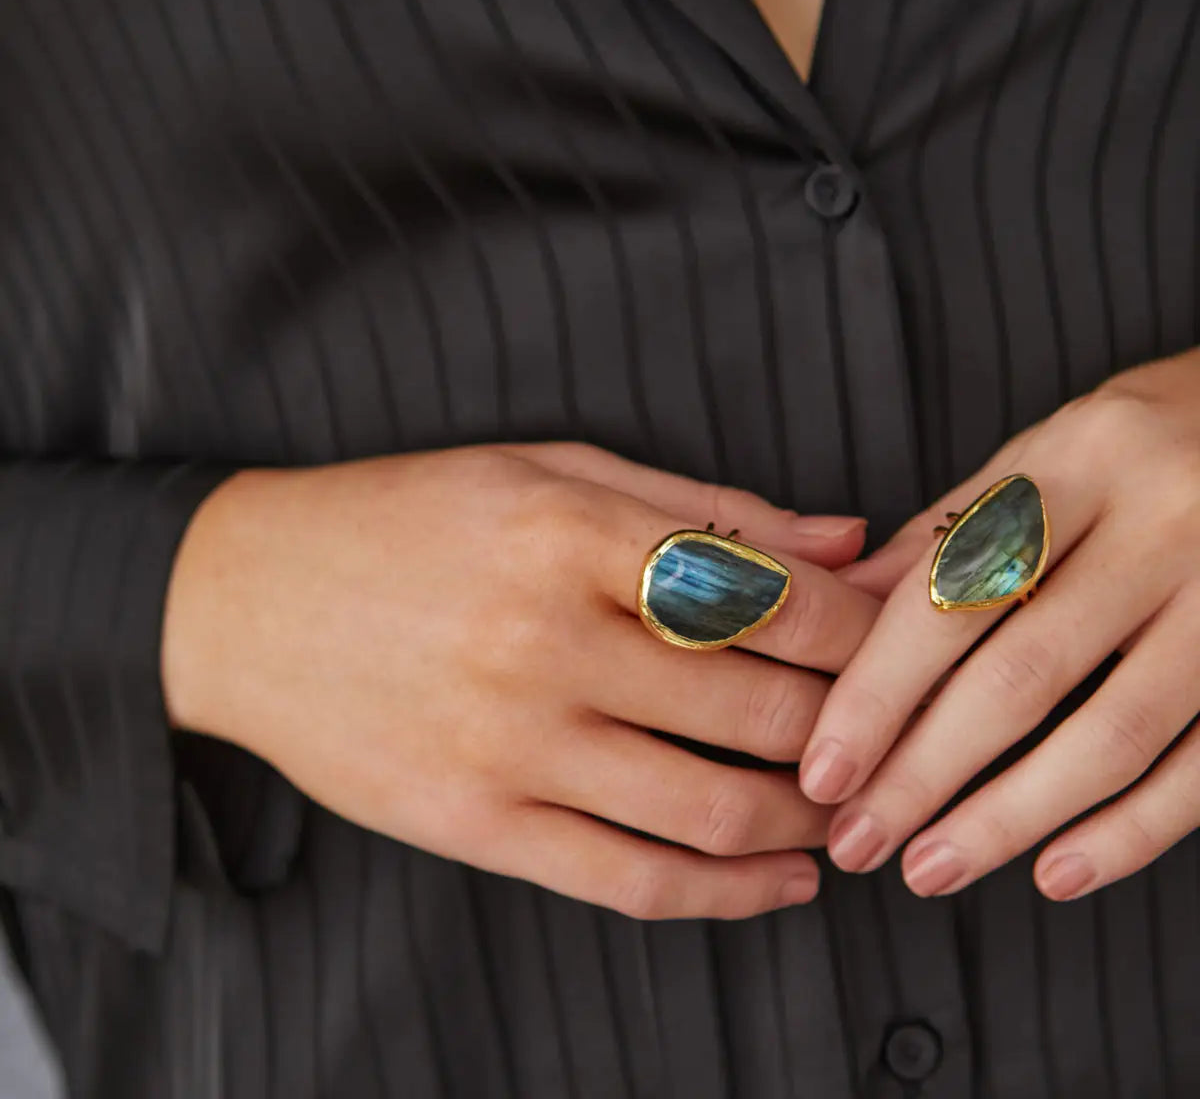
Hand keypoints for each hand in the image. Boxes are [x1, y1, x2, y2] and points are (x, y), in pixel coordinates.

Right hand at [162, 442, 877, 919]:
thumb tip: (842, 539)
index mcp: (569, 533)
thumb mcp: (547, 469)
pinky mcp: (476, 827)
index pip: (771, 597)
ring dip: (812, 818)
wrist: (245, 599)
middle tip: (893, 728)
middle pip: (762, 709)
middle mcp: (545, 642)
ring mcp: (509, 746)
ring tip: (850, 804)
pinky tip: (785, 880)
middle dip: (856, 727)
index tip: (898, 641)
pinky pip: (633, 883)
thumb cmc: (403, 518)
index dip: (862, 628)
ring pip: (714, 809)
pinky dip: (731, 895)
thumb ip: (701, 506)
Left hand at [800, 347, 1199, 901]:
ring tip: (932, 868)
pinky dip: (1131, 832)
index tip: (825, 769)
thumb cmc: (1147, 442)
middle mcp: (1164, 524)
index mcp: (1081, 460)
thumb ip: (946, 532)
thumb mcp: (1045, 454)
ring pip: (1112, 734)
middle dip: (924, 775)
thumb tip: (841, 610)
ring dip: (1009, 819)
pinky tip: (1056, 871)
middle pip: (1022, 675)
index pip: (953, 593)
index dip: (877, 693)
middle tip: (859, 840)